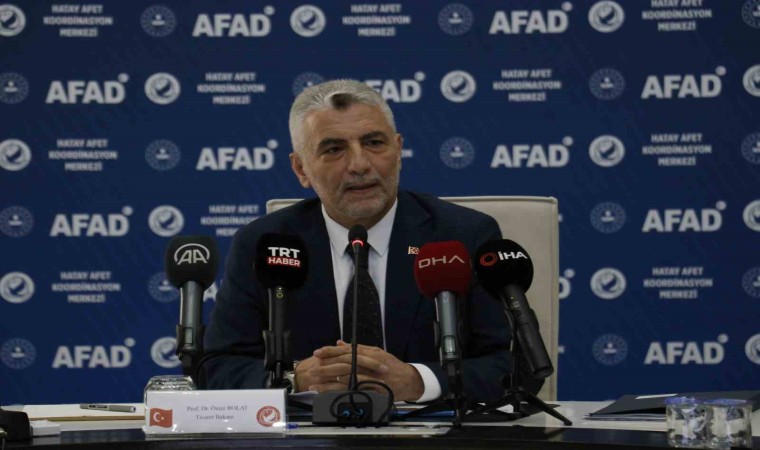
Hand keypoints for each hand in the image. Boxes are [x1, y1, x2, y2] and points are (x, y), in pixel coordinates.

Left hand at [308, 341, 423, 401]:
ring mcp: (371, 378)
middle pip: (344, 364)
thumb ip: (358, 348)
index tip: (318, 352)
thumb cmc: (392, 366)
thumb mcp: (376, 352)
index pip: (346, 351)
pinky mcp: (372, 390)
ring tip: (316, 384)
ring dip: (329, 382)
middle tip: (312, 369)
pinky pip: (355, 391)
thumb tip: (340, 343)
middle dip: (326, 367)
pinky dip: (343, 391)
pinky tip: (332, 393)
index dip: (331, 351)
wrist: (409, 381)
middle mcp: (369, 365)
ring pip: (347, 379)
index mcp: (368, 354)